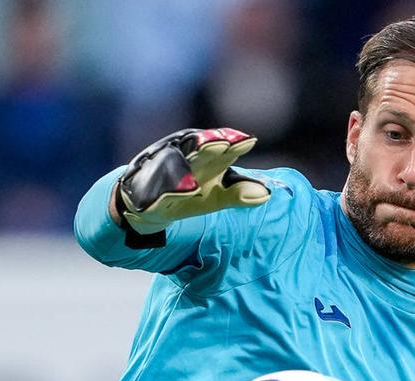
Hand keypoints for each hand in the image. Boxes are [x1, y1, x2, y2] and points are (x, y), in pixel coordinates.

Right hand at [111, 128, 269, 239]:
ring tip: (200, 166)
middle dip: (207, 145)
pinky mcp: (148, 190)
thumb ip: (238, 194)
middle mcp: (184, 159)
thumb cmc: (189, 194)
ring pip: (175, 164)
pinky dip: (168, 190)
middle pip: (196, 149)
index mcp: (205, 159)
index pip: (221, 148)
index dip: (233, 143)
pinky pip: (158, 189)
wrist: (148, 205)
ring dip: (185, 165)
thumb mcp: (216, 197)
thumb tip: (266, 194)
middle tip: (222, 143)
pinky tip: (181, 191)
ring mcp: (165, 172)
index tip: (248, 141)